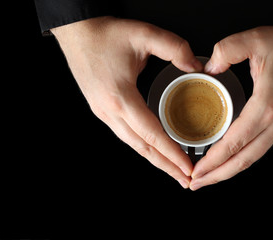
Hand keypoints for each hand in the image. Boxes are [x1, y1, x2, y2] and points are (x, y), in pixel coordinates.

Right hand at [52, 17, 202, 187]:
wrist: (76, 32)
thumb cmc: (105, 34)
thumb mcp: (144, 34)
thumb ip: (175, 48)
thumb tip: (196, 67)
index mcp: (120, 98)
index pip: (152, 134)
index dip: (171, 153)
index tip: (186, 168)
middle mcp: (109, 112)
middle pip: (142, 148)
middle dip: (165, 166)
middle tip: (185, 180)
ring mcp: (103, 114)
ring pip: (132, 145)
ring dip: (153, 160)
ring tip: (172, 171)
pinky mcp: (101, 110)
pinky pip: (125, 135)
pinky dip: (142, 147)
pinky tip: (153, 151)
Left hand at [190, 20, 272, 189]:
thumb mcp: (254, 39)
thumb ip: (226, 51)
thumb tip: (208, 70)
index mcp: (266, 105)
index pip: (234, 142)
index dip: (213, 160)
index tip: (195, 170)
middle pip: (243, 160)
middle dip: (217, 176)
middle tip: (196, 184)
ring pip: (253, 157)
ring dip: (230, 171)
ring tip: (209, 177)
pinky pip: (260, 148)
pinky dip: (242, 159)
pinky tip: (231, 159)